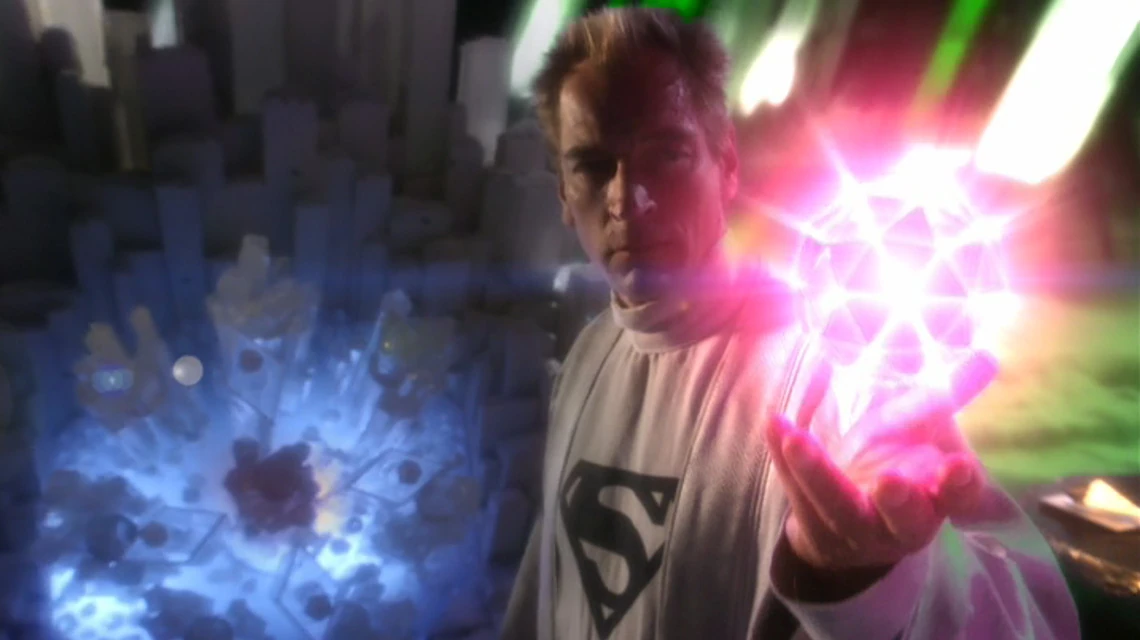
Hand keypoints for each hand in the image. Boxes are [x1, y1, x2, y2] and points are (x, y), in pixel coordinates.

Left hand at [765, 352, 997, 575]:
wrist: (854, 527)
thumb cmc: (904, 472)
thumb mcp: (929, 438)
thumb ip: (949, 397)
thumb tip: (986, 357)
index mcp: (937, 500)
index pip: (958, 499)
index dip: (960, 486)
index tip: (959, 467)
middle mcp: (899, 522)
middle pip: (903, 520)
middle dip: (899, 503)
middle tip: (890, 481)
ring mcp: (854, 528)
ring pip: (837, 507)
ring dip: (818, 474)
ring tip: (797, 439)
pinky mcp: (814, 523)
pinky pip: (794, 490)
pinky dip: (781, 457)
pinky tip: (774, 424)